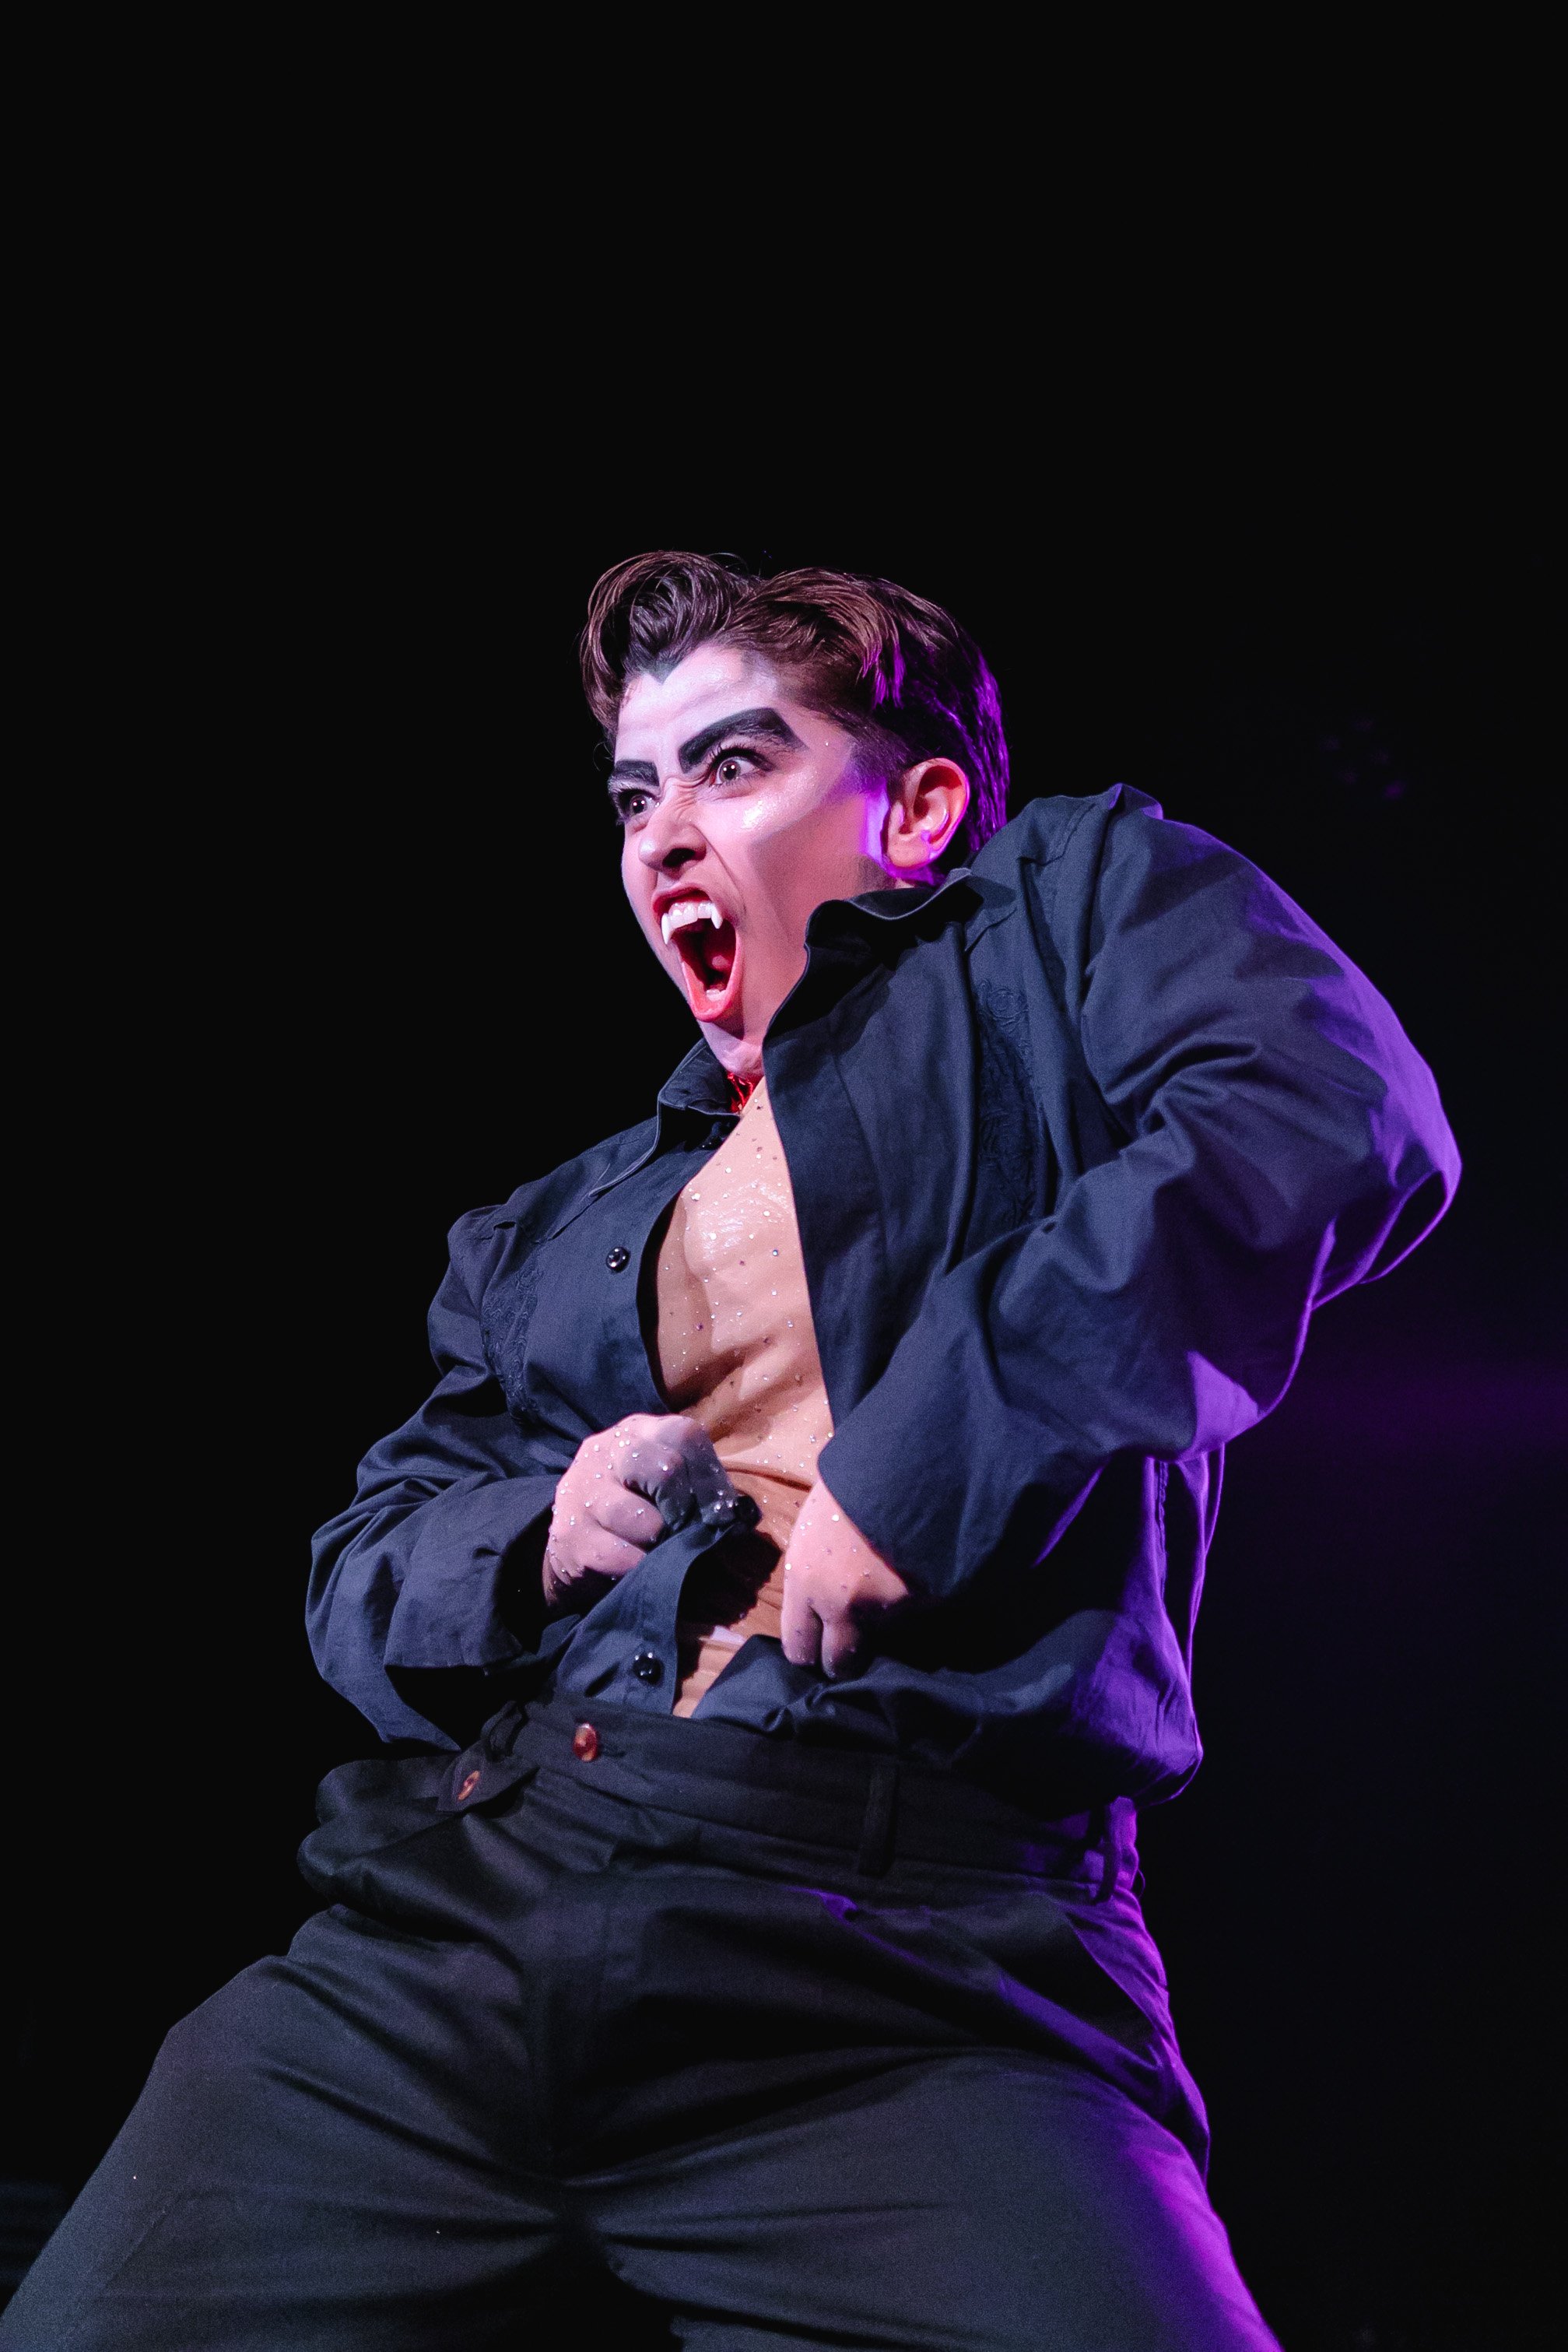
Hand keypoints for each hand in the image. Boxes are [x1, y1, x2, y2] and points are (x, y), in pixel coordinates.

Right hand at [543, 1413, 747, 1606]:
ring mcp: (583, 1491)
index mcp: (636, 1432)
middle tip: (685, 1530)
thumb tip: (738, 1515)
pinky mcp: (570, 1535)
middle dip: (685, 1508)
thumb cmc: (632, 1508)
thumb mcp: (658, 1481)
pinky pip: (622, 1557)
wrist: (573, 1543)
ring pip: (645, 1520)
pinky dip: (640, 1567)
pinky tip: (637, 1565)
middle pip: (665, 1468)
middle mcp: (605, 1452)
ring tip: (658, 1548)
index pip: (684, 1434)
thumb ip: (694, 1485)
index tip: (721, 1512)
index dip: (710, 1476)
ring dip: (662, 1543)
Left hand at [779, 1477, 909, 1677]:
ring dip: (884, 1627)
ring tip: (889, 1589)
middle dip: (847, 1657)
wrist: (906, 1464)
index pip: (799, 1648)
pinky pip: (914, 1620)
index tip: (821, 1645)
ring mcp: (884, 1608)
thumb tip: (816, 1611)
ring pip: (882, 1643)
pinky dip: (913, 1608)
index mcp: (804, 1581)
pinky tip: (912, 1576)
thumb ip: (811, 1576)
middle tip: (856, 1638)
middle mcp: (840, 1604)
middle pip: (839, 1663)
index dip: (811, 1651)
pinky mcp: (922, 1604)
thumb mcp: (814, 1530)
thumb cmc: (852, 1485)